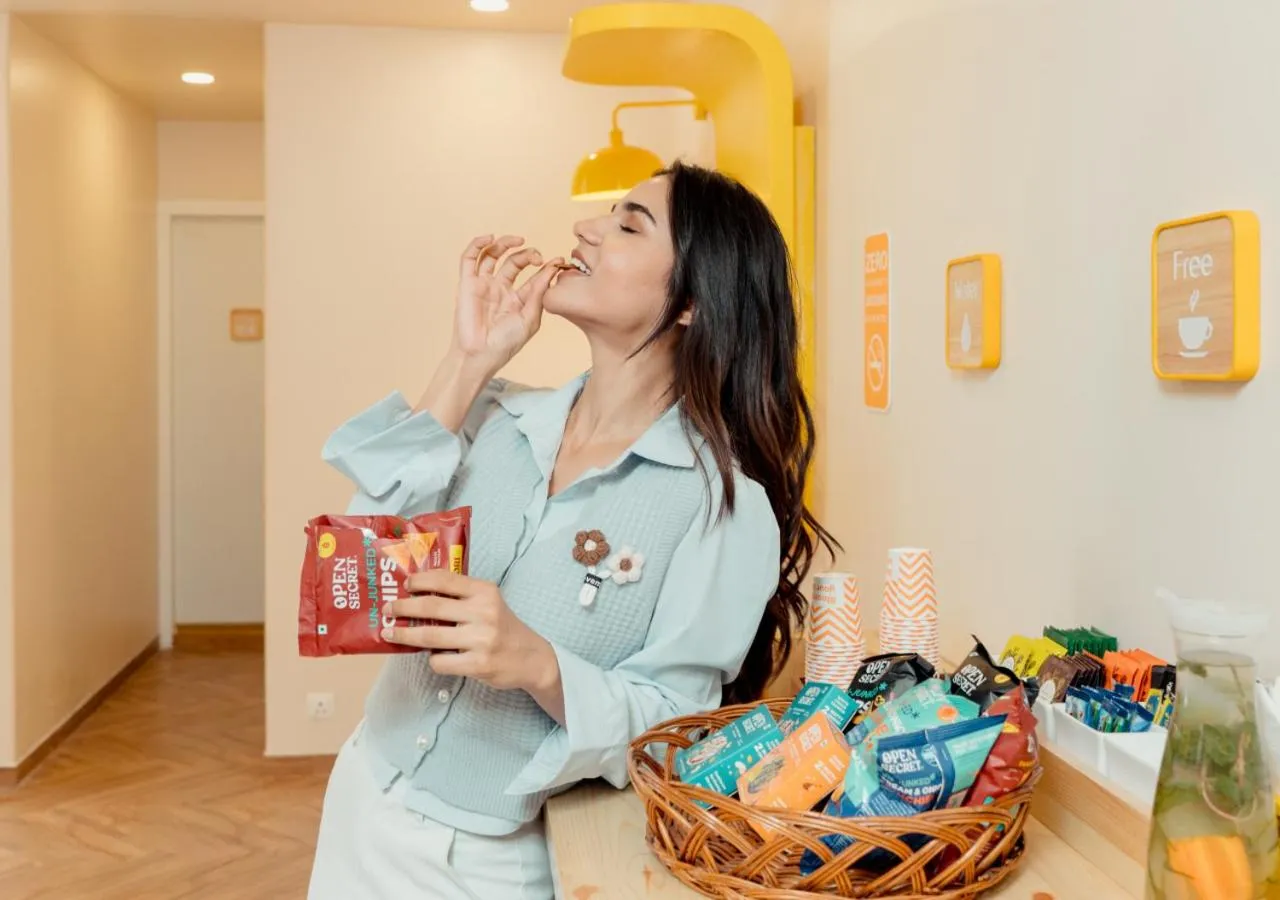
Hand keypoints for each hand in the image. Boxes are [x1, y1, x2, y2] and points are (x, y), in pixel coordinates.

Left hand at [381, 570, 559, 693]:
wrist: (531, 658)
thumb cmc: (503, 627)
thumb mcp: (489, 603)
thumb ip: (461, 596)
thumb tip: (418, 593)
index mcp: (485, 592)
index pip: (445, 579)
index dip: (420, 580)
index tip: (405, 584)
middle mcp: (483, 612)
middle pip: (431, 606)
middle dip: (403, 607)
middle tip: (387, 609)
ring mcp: (481, 639)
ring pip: (430, 635)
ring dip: (404, 635)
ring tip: (390, 633)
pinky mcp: (478, 664)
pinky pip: (440, 661)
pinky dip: (432, 659)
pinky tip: (434, 657)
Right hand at [451, 234, 564, 374]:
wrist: (480, 355)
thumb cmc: (505, 344)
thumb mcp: (530, 318)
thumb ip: (538, 293)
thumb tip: (551, 271)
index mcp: (517, 299)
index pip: (533, 275)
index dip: (546, 266)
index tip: (559, 261)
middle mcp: (500, 289)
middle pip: (514, 261)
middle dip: (528, 254)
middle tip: (537, 256)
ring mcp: (483, 284)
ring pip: (493, 255)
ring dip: (505, 243)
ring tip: (519, 240)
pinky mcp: (467, 283)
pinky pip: (469, 258)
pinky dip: (477, 244)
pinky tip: (490, 238)